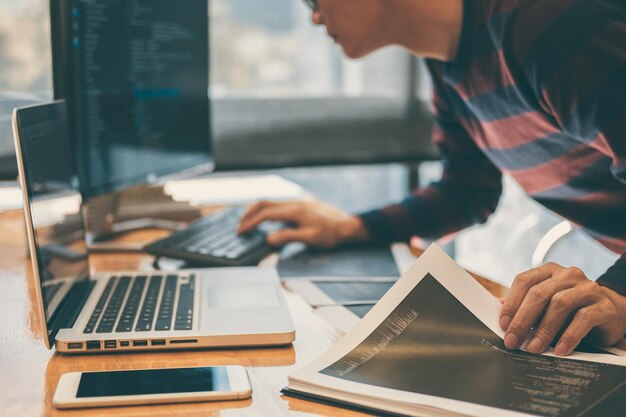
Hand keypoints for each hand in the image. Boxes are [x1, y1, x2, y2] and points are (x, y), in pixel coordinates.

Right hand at [238, 200, 369, 247]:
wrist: (347, 226)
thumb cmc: (331, 234)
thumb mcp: (310, 238)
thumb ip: (288, 238)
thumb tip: (268, 239)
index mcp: (294, 211)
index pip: (265, 214)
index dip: (250, 223)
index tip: (240, 231)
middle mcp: (294, 204)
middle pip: (264, 204)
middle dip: (249, 214)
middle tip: (239, 227)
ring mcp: (297, 204)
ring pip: (271, 204)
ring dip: (257, 212)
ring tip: (249, 223)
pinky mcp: (300, 206)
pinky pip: (278, 206)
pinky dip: (267, 212)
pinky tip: (267, 221)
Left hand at [500, 262, 625, 355]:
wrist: (611, 312)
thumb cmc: (571, 309)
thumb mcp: (546, 304)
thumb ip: (524, 305)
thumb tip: (496, 309)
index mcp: (549, 271)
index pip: (524, 281)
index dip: (511, 303)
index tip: (503, 324)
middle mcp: (567, 275)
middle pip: (539, 293)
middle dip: (522, 319)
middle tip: (513, 340)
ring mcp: (587, 288)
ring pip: (560, 304)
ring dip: (543, 329)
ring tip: (534, 348)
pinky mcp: (604, 305)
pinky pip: (583, 319)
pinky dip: (569, 336)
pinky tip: (559, 350)